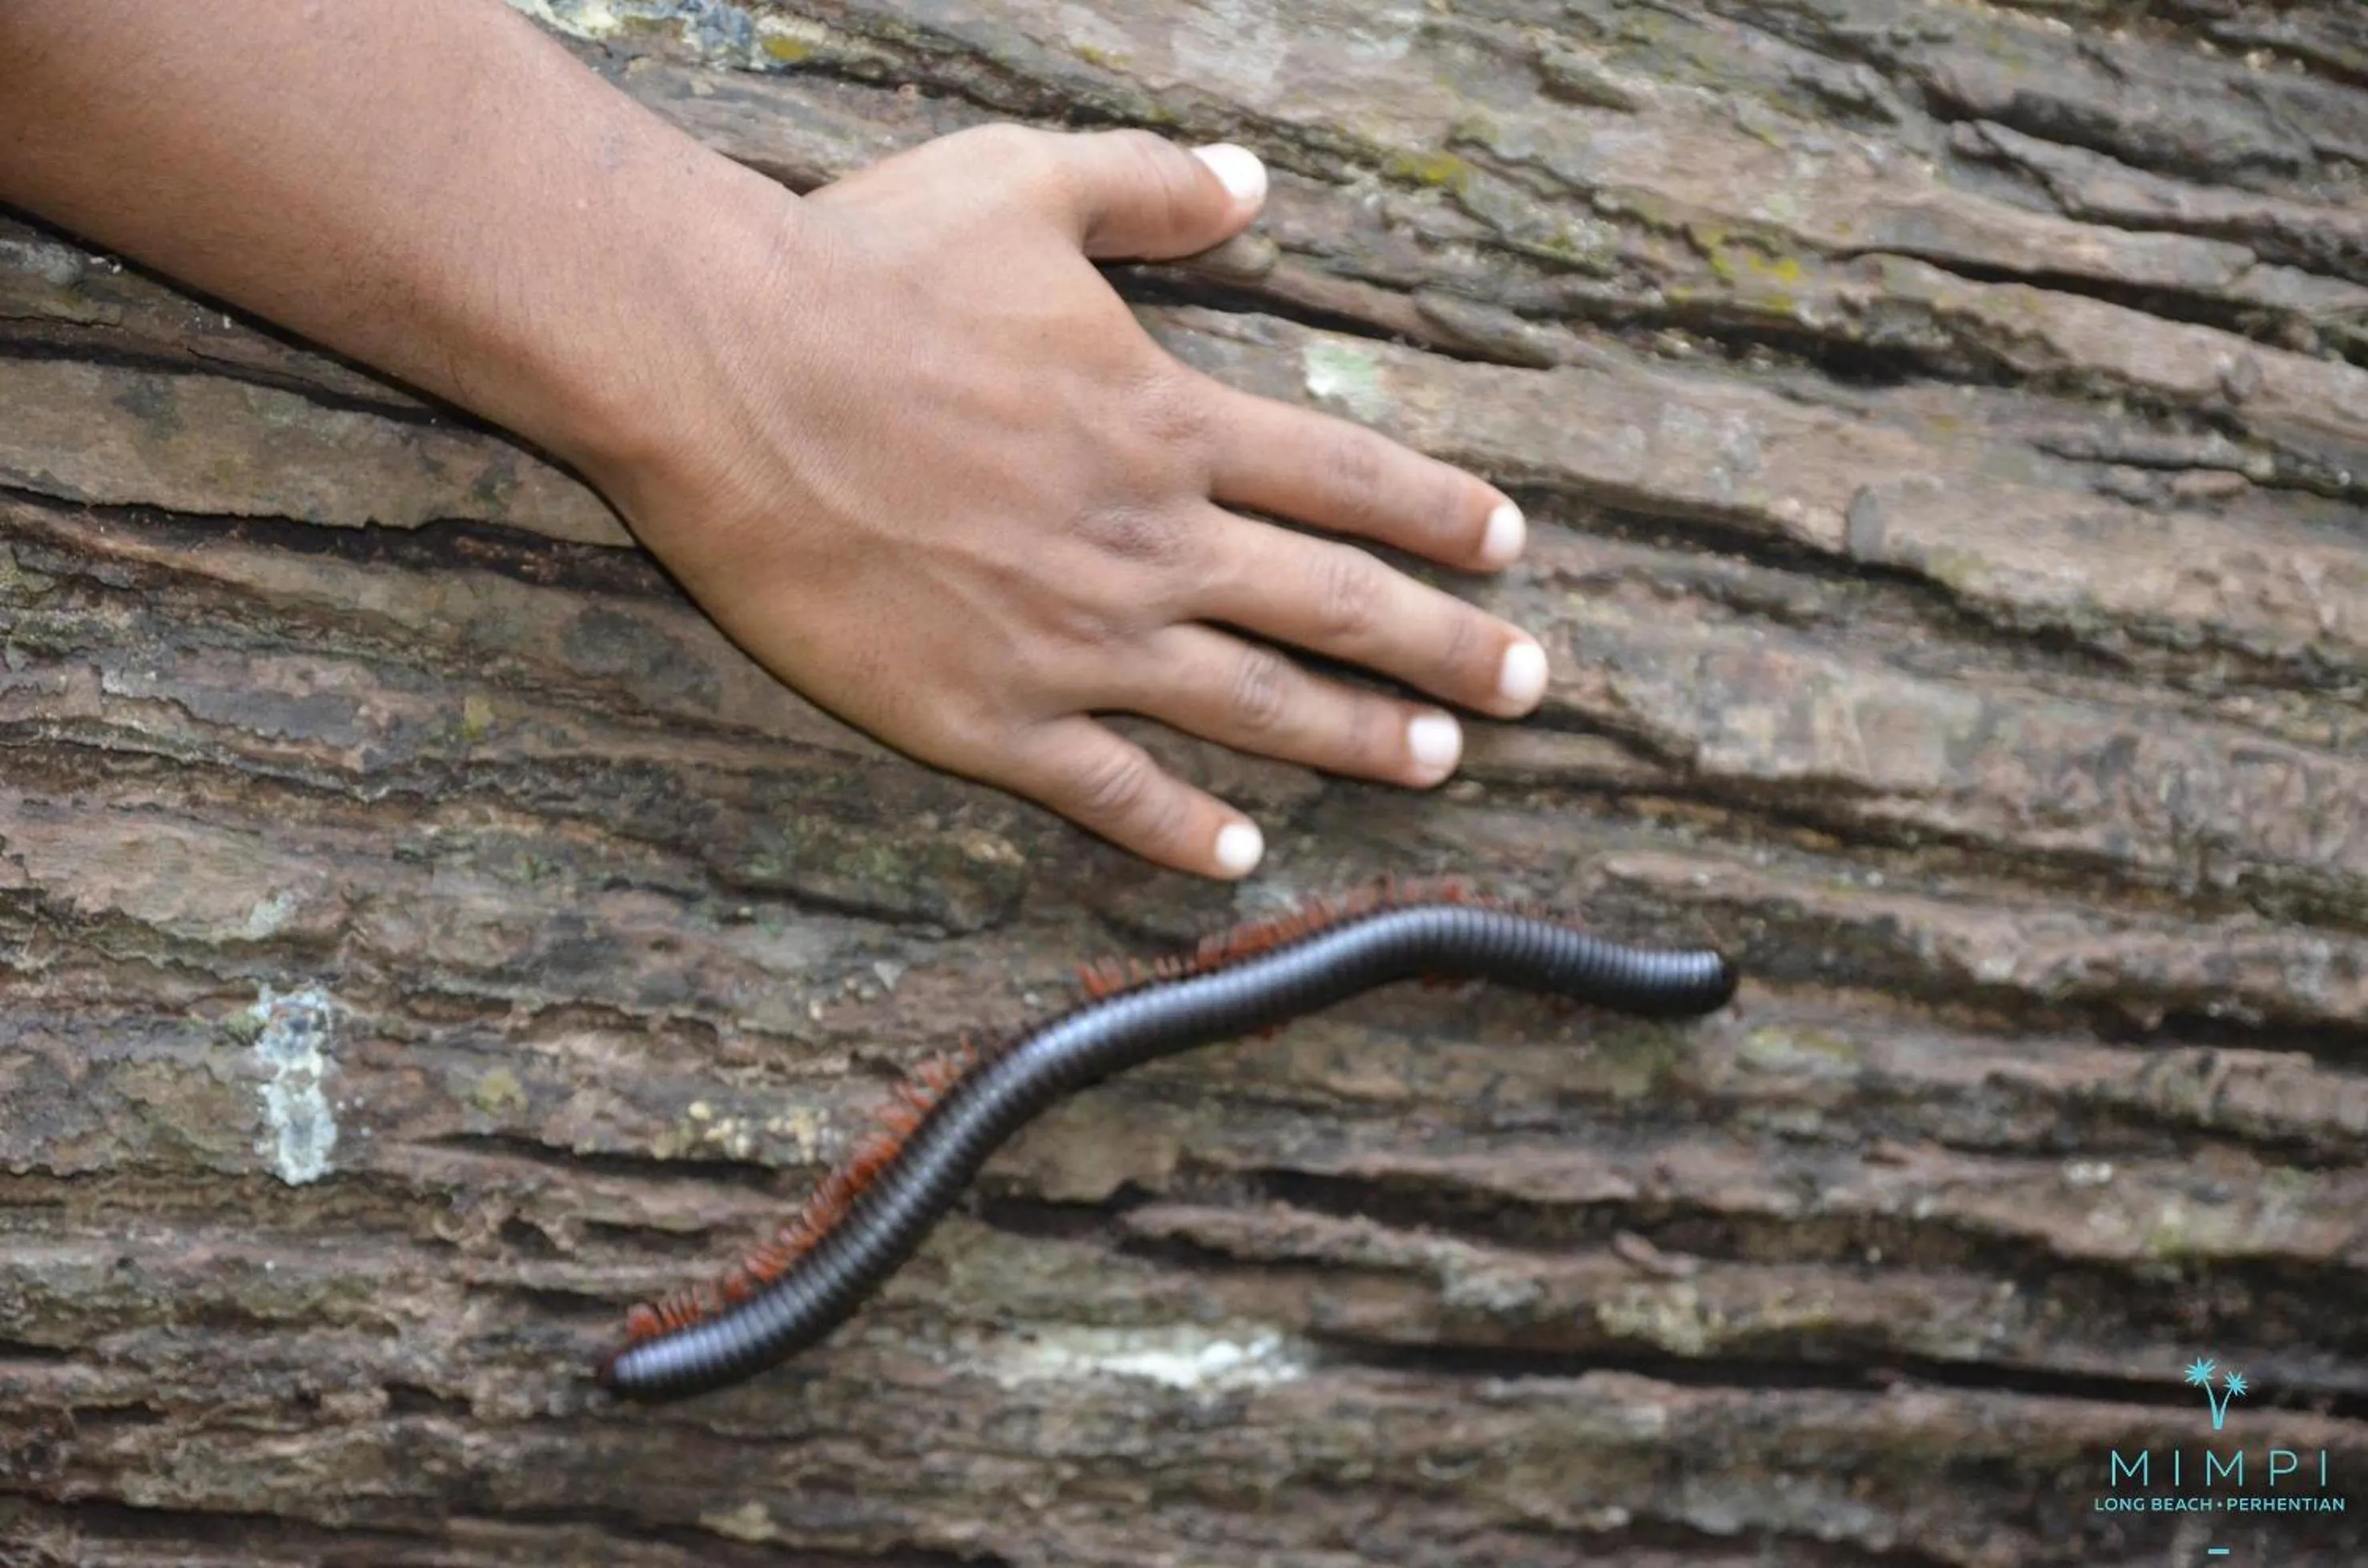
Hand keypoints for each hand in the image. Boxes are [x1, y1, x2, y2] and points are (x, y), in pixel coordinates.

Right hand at [589, 124, 1547, 879]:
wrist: (724, 371)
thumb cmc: (867, 264)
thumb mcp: (1026, 182)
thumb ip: (1154, 190)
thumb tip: (1252, 182)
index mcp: (1169, 423)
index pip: (1348, 481)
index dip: (1442, 517)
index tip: (1509, 551)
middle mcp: (1149, 543)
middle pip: (1337, 608)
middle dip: (1449, 651)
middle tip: (1529, 688)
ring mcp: (1075, 642)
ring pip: (1255, 708)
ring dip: (1357, 740)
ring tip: (1438, 767)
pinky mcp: (987, 715)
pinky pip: (1110, 789)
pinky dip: (1182, 828)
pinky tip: (1242, 853)